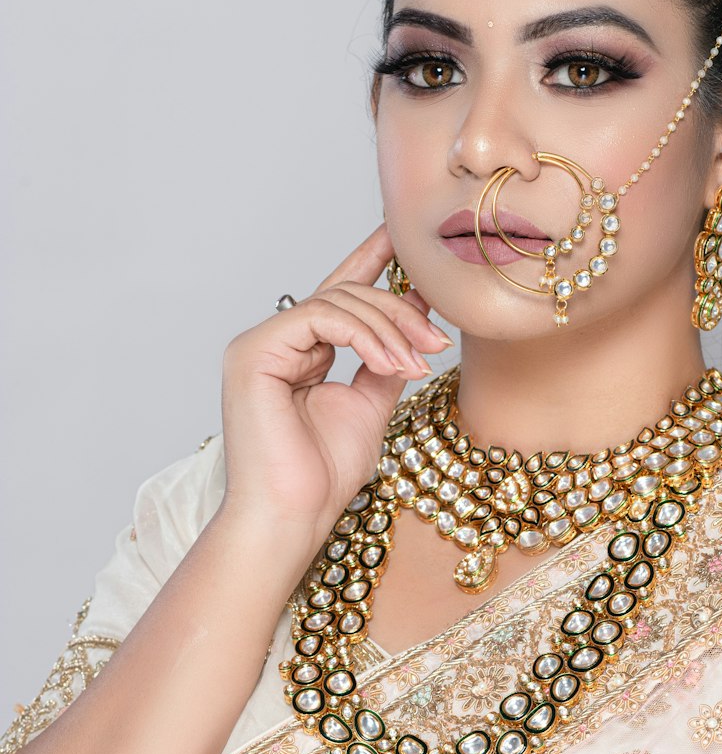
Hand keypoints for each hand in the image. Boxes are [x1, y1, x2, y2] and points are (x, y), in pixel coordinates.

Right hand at [218, 222, 451, 553]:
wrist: (293, 515)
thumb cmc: (322, 475)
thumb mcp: (371, 405)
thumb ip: (386, 360)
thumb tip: (417, 319)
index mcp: (299, 352)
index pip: (337, 293)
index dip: (371, 260)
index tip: (406, 238)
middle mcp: (276, 342)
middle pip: (346, 294)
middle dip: (399, 312)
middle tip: (436, 343)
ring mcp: (259, 344)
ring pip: (336, 300)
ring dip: (388, 328)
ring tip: (416, 363)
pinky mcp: (253, 351)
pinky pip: (319, 316)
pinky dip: (363, 335)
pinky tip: (389, 363)